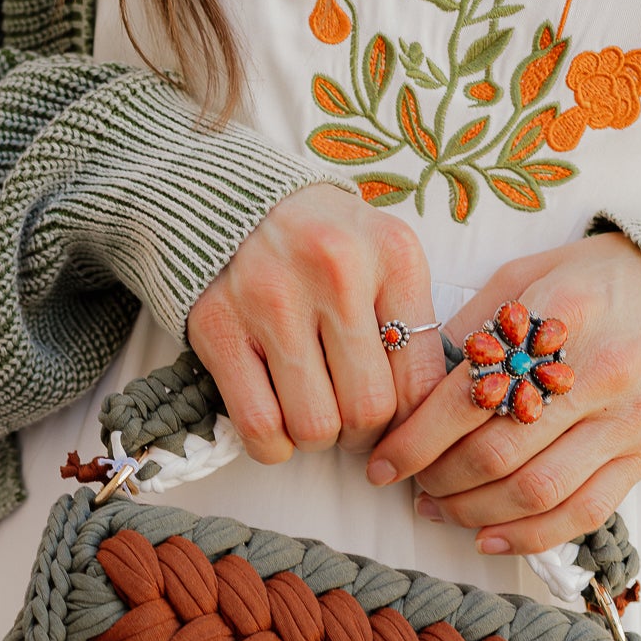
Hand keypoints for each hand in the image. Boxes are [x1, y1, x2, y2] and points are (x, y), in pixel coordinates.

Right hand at [187, 184, 445, 461]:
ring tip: (313, 415)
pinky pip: (259, 425)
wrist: (227, 196)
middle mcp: (336, 272)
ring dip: (318, 440)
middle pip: (368, 409)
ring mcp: (272, 299)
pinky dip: (272, 444)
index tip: (398, 429)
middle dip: (364, 436)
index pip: (421, 380)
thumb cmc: (320, 240)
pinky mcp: (218, 326)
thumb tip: (421, 417)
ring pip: (315, 426)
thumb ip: (410, 322)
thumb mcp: (383, 256)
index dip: (412, 424)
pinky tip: (277, 424)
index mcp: (392, 255)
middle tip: (353, 426)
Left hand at [365, 231, 640, 553]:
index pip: (470, 394)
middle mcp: (598, 373)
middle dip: (437, 478)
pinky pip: (582, 514)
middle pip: (497, 451)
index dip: (416, 438)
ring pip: (535, 492)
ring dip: (471, 510)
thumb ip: (473, 327)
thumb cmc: (597, 283)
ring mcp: (626, 421)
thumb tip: (416, 385)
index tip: (382, 459)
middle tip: (407, 481)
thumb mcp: (528, 276)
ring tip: (436, 507)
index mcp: (561, 317)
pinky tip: (487, 536)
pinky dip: (529, 536)